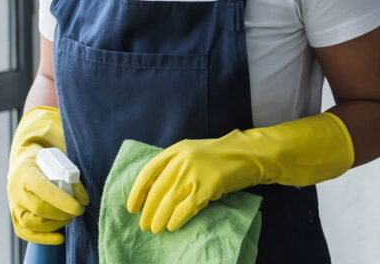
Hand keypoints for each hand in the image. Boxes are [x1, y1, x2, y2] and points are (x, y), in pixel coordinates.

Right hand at [7, 107, 90, 243]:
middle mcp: (15, 189)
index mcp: (26, 171)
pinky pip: (25, 232)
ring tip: (69, 218)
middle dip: (61, 213)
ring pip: (31, 222)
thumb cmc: (46, 161)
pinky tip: (59, 238)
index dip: (61, 201)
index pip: (42, 189)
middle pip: (38, 208)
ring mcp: (14, 204)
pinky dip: (42, 238)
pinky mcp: (15, 215)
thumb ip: (72, 178)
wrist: (24, 162)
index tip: (79, 207)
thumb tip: (84, 199)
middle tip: (78, 211)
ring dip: (54, 224)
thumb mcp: (58, 161)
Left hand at [125, 134, 262, 233]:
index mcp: (175, 150)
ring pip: (168, 201)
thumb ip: (174, 165)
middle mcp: (181, 160)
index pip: (148, 172)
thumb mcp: (192, 152)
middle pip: (157, 190)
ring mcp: (194, 173)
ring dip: (159, 218)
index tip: (131, 207)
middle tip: (143, 225)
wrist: (248, 154)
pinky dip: (176, 219)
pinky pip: (186, 208)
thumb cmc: (219, 156)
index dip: (137, 192)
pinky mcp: (207, 187)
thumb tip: (155, 191)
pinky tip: (172, 226)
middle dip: (147, 210)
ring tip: (155, 229)